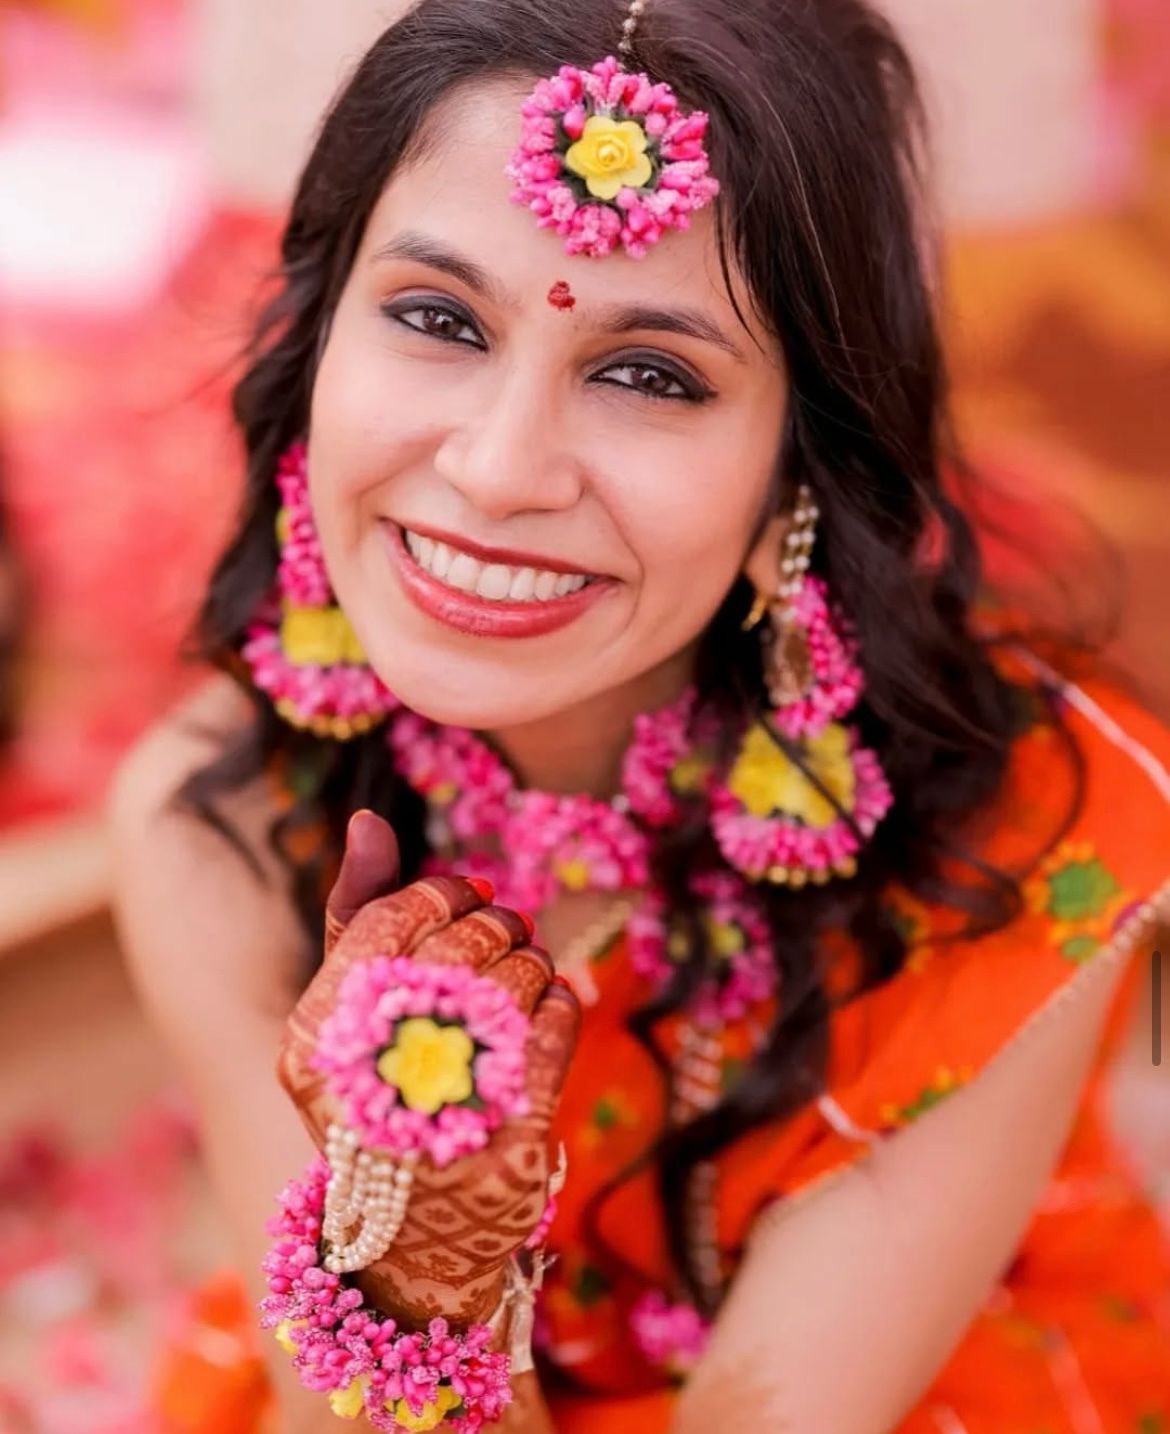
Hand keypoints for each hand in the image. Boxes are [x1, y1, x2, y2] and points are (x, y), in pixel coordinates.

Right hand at [276, 810, 580, 1327]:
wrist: (415, 1234)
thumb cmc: (379, 1093)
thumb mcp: (347, 1010)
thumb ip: (358, 914)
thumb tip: (368, 818)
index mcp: (319, 1032)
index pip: (395, 915)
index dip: (442, 893)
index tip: (462, 900)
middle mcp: (372, 1070)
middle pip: (466, 942)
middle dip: (496, 928)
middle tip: (498, 940)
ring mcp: (444, 1108)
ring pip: (521, 974)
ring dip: (532, 964)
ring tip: (517, 983)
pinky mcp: (514, 1137)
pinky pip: (558, 1020)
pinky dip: (560, 1002)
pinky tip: (542, 1015)